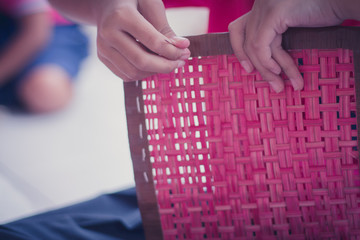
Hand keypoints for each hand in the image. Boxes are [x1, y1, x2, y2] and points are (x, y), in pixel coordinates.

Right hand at [95, 0, 189, 80]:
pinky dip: (144, 74)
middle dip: (166, 66)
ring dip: (156, 71)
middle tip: (181, 62)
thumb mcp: (151, 4)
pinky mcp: (102, 57)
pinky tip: (153, 64)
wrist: (106, 4)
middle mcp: (108, 33)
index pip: (153, 42)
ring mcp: (103, 47)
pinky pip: (126, 75)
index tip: (186, 51)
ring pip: (134, 72)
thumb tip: (182, 49)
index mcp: (121, 15)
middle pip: (142, 61)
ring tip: (168, 62)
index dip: (173, 51)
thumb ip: (165, 27)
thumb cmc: (133, 2)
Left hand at [228, 0, 342, 91]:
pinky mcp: (274, 13)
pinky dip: (267, 62)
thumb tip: (264, 63)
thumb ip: (274, 37)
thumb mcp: (291, 27)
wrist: (342, 2)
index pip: (237, 29)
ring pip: (254, 46)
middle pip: (244, 40)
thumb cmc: (323, 14)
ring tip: (281, 86)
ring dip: (268, 70)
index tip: (248, 68)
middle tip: (270, 84)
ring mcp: (265, 7)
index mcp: (261, 6)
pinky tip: (279, 72)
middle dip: (256, 65)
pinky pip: (261, 45)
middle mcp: (259, 4)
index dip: (238, 50)